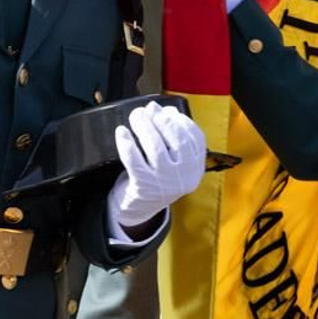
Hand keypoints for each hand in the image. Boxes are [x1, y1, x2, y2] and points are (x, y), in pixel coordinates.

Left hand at [108, 103, 207, 234]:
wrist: (141, 209)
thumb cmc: (157, 178)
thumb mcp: (173, 161)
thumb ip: (173, 137)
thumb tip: (166, 109)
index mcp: (195, 168)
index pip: (195, 138)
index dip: (180, 120)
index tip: (166, 110)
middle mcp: (184, 176)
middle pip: (176, 140)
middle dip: (161, 120)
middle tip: (147, 110)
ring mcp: (165, 182)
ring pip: (155, 148)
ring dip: (144, 127)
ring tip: (136, 116)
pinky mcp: (144, 186)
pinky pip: (134, 160)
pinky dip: (127, 144)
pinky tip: (122, 132)